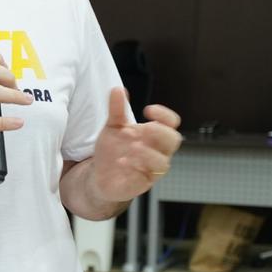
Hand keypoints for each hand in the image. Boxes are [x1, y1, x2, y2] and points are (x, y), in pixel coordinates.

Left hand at [90, 88, 182, 202]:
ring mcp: (153, 167)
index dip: (165, 115)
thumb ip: (116, 110)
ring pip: (163, 161)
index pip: (171, 122)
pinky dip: (136, 166)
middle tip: (143, 129)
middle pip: (174, 140)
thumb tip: (118, 89)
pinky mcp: (144, 182)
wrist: (98, 175)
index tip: (148, 110)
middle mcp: (158, 150)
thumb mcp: (112, 128)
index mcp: (154, 134)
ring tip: (132, 147)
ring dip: (148, 152)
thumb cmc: (112, 150)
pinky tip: (122, 161)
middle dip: (160, 133)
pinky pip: (147, 175)